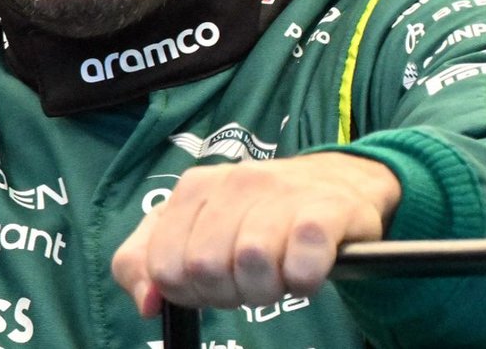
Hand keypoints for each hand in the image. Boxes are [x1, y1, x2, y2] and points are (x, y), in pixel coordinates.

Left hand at [111, 153, 400, 315]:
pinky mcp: (326, 209)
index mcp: (194, 187)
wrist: (338, 184)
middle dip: (227, 292)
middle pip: (206, 268)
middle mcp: (234, 181)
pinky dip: (302, 281)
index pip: (165, 265)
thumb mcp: (192, 230)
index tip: (210, 284)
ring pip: (251, 263)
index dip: (187, 291)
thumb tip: (147, 304)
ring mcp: (280, 192)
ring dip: (266, 288)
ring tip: (278, 273)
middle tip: (248, 280)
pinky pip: (302, 261)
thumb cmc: (257, 217)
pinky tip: (305, 272)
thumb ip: (147, 263)